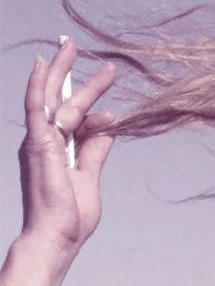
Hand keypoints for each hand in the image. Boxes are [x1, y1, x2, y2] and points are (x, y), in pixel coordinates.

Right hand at [18, 38, 115, 266]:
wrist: (57, 237)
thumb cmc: (71, 217)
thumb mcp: (90, 177)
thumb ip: (95, 151)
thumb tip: (108, 127)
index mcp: (56, 152)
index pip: (73, 119)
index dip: (89, 104)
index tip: (108, 93)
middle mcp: (44, 143)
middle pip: (59, 101)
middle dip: (71, 74)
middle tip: (78, 47)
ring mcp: (39, 142)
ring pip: (52, 99)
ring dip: (68, 76)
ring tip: (79, 51)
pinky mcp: (38, 144)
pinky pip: (36, 108)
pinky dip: (38, 85)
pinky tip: (44, 64)